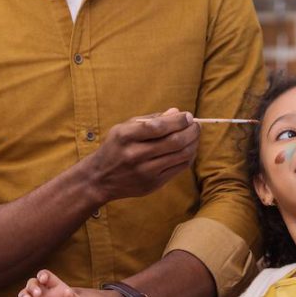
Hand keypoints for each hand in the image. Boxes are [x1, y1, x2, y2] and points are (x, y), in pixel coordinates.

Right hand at [0, 270, 83, 296]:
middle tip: (36, 294)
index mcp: (56, 286)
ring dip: (24, 295)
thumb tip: (68, 292)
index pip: (45, 275)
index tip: (43, 280)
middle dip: (32, 287)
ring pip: (25, 295)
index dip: (42, 276)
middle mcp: (45, 293)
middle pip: (32, 284)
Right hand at [82, 108, 200, 203]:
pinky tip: (189, 149)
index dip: (179, 120)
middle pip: (174, 142)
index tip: (187, 116)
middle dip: (191, 131)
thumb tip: (176, 112)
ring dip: (193, 144)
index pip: (160, 126)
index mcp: (126, 136)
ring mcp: (145, 172)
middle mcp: (135, 155)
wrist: (100, 179)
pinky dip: (188, 157)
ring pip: (181, 156)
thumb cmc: (115, 148)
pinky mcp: (153, 184)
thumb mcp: (124, 128)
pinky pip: (179, 168)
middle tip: (196, 126)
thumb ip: (150, 119)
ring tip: (194, 136)